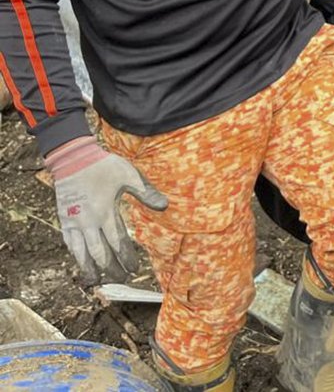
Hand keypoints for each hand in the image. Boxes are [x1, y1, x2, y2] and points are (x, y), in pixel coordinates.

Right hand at [45, 136, 166, 283]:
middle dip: (112, 268)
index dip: (127, 258)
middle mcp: (88, 221)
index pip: (118, 242)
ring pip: (81, 252)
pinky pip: (69, 243)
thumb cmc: (104, 166)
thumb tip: (165, 206)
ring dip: (91, 268)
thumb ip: (146, 192)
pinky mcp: (63, 220)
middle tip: (123, 278)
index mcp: (105, 212)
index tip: (135, 268)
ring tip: (99, 281)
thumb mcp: (129, 175)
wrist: (73, 158)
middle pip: (100, 253)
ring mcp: (73, 222)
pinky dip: (76, 256)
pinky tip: (82, 263)